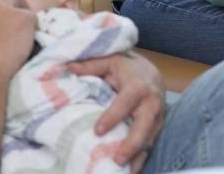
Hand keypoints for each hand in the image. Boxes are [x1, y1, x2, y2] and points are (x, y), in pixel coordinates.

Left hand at [68, 52, 166, 172]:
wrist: (153, 73)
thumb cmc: (127, 67)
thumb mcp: (109, 61)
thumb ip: (90, 66)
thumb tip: (66, 67)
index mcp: (138, 86)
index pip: (125, 103)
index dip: (113, 116)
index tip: (97, 131)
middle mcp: (151, 103)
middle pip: (145, 125)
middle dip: (133, 144)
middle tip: (117, 159)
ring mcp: (157, 117)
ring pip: (150, 139)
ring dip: (138, 157)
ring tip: (125, 172)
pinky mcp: (157, 127)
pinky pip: (151, 145)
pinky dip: (141, 159)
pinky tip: (130, 171)